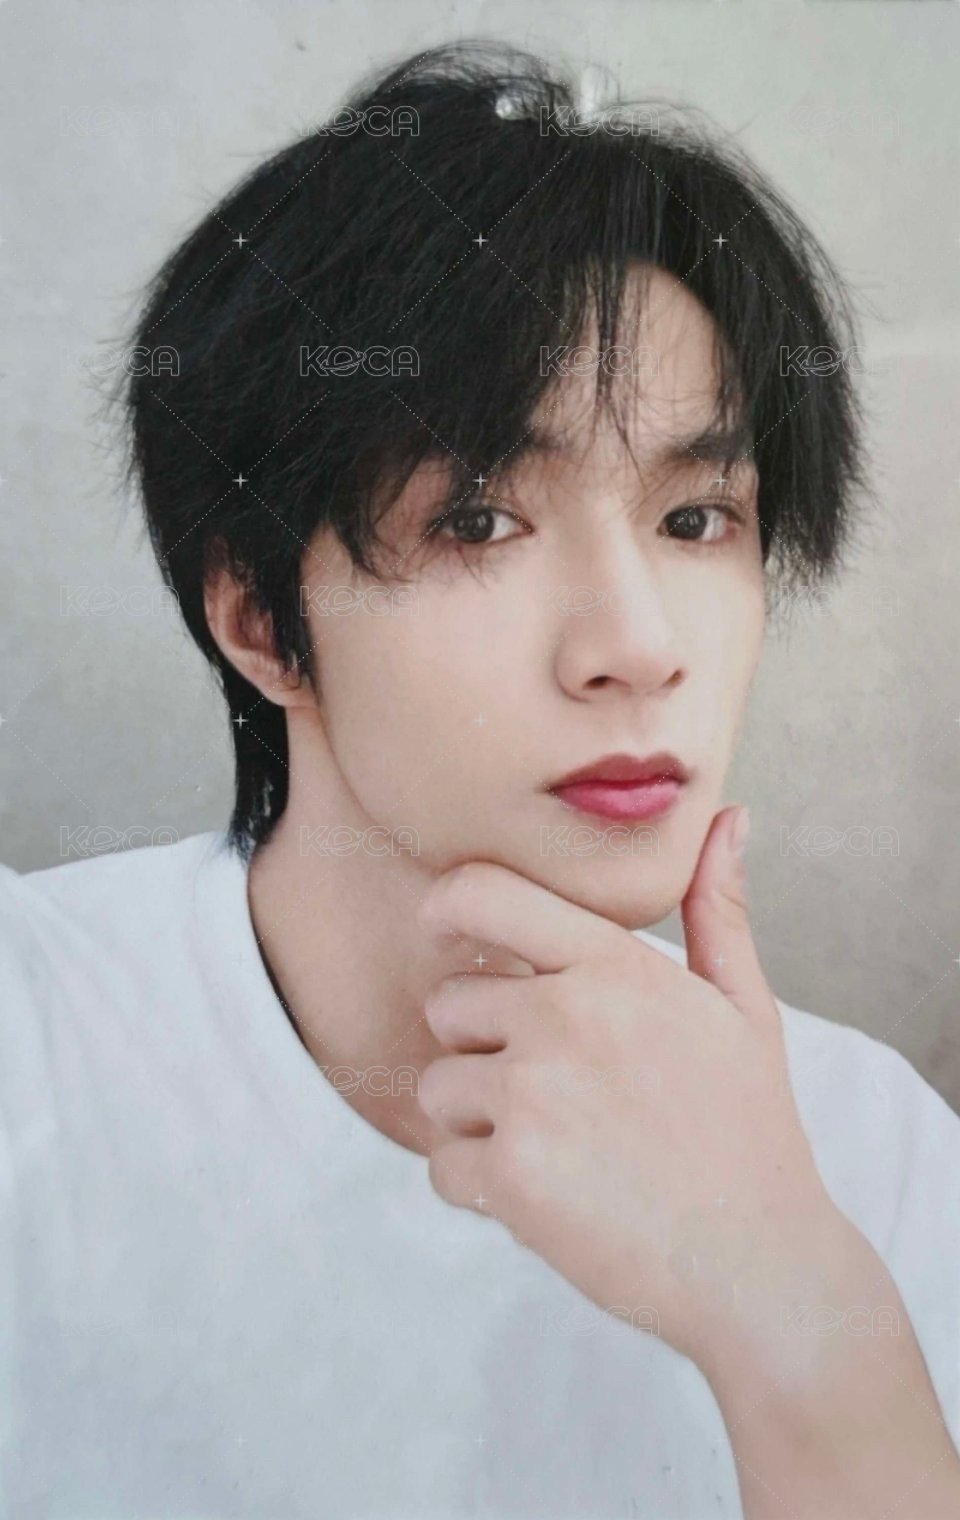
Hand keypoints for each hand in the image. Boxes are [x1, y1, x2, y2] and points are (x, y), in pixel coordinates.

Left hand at [417, 804, 854, 1378]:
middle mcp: (566, 1016)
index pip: (483, 894)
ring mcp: (535, 1095)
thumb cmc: (749, 1130)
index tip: (443, 934)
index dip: (445, 907)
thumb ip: (717, 909)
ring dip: (477, 1125)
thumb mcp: (745, 1008)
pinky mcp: (513, 1175)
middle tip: (555, 1094)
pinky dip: (481, 1191)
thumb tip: (727, 819)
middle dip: (481, 1050)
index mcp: (616, 966)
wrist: (762, 1263)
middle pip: (448, 1006)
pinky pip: (442, 1166)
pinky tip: (551, 1199)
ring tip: (559, 1149)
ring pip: (437, 1088)